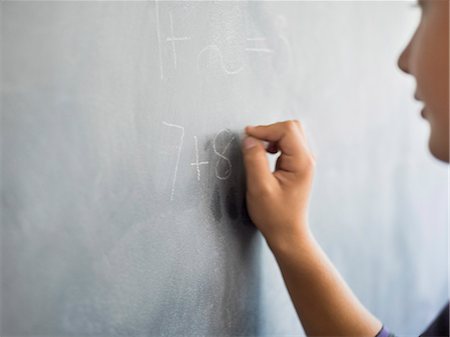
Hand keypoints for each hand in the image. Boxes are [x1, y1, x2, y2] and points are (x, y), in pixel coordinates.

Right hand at [241, 120, 314, 249]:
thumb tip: (250, 139)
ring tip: (259, 149)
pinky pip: (288, 144)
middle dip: (269, 130)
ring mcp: (304, 162)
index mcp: (301, 162)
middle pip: (291, 128)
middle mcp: (307, 159)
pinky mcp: (298, 166)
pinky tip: (266, 154)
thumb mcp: (259, 188)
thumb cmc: (275, 215)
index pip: (286, 130)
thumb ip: (254, 160)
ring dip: (272, 137)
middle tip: (253, 142)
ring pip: (290, 134)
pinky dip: (275, 143)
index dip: (265, 129)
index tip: (247, 136)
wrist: (287, 233)